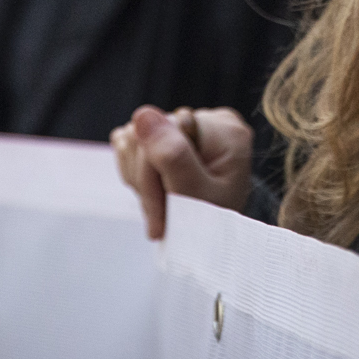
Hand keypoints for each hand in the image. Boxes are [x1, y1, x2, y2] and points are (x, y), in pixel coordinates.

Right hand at [109, 105, 254, 239]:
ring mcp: (190, 125)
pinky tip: (154, 193)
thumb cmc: (213, 225)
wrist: (216, 243)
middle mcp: (211, 120)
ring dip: (140, 180)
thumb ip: (173, 156)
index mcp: (226, 131)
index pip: (168, 129)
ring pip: (135, 137)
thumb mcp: (197, 197)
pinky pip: (132, 142)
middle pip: (149, 133)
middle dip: (147, 181)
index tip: (158, 219)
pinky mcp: (170, 133)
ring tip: (161, 207)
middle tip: (160, 218)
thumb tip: (143, 115)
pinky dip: (135, 173)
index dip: (152, 175)